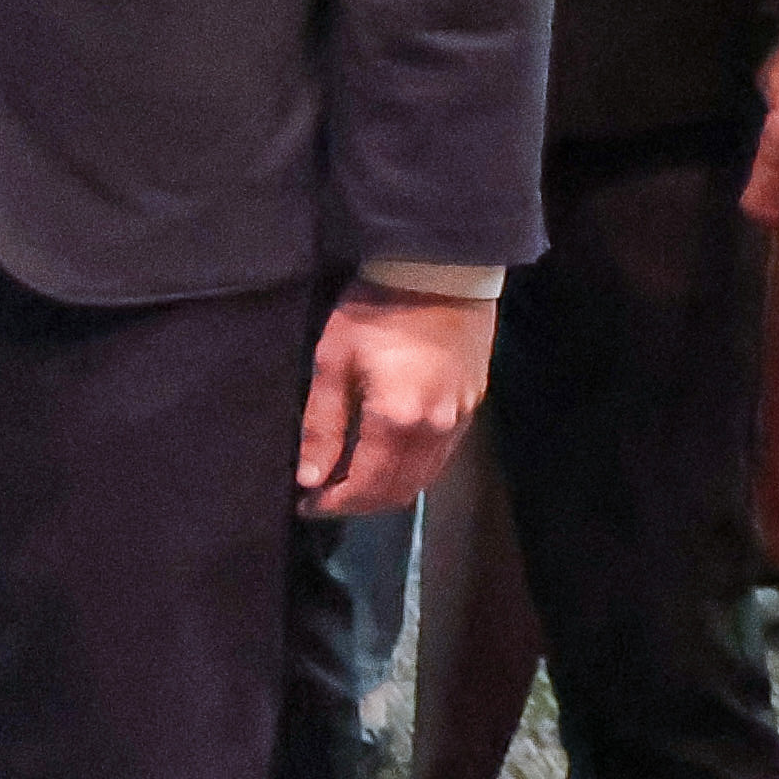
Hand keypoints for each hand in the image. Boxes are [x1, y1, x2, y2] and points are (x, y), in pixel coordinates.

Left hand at [297, 284, 493, 516]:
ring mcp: (461, 421)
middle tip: (322, 498)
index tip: (305, 506)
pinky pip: (440, 457)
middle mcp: (437, 432)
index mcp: (398, 422)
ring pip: (423, 479)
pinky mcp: (472, 408)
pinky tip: (384, 457)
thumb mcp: (332, 363)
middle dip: (358, 503)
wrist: (440, 272)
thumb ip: (322, 426)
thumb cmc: (375, 310)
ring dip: (386, 489)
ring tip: (347, 481)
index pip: (367, 487)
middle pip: (398, 491)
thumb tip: (309, 478)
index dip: (334, 503)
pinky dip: (410, 469)